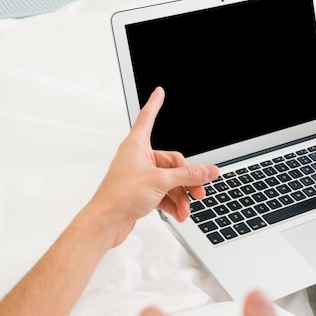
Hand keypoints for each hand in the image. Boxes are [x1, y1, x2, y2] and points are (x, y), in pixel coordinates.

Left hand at [90, 86, 219, 247]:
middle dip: (186, 179)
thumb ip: (188, 175)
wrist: (106, 222)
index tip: (158, 92)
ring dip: (181, 195)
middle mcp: (137, 158)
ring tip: (187, 209)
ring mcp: (139, 176)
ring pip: (169, 180)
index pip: (147, 118)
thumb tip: (209, 170)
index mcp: (136, 146)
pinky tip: (180, 214)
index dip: (154, 104)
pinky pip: (163, 193)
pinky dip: (173, 203)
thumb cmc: (121, 196)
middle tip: (198, 192)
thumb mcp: (162, 181)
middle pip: (171, 161)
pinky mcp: (141, 193)